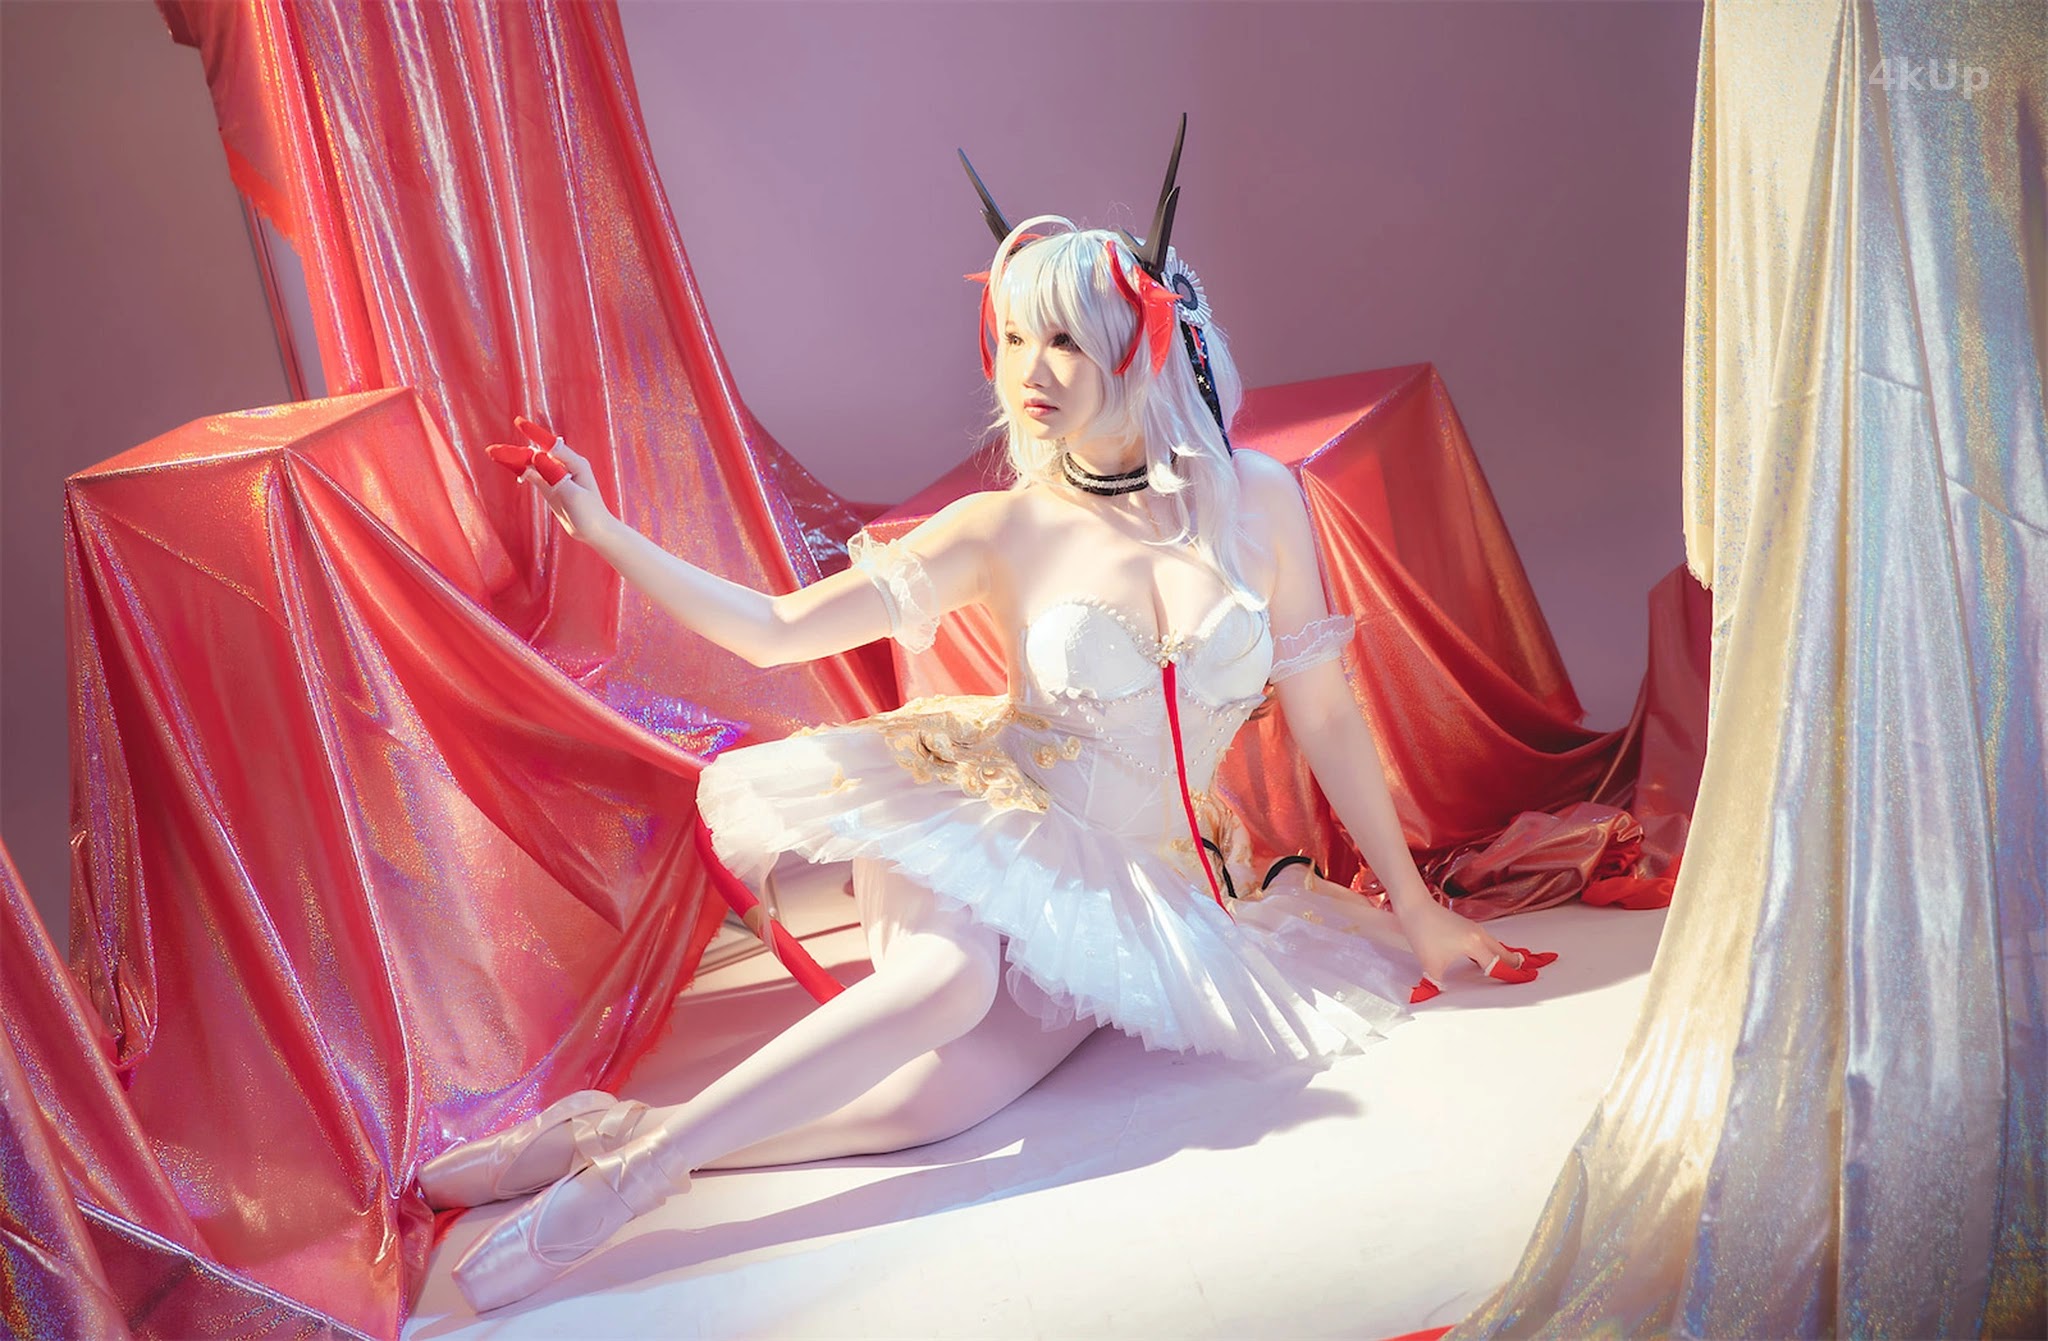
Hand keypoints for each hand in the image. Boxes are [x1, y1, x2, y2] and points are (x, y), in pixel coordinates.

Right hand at [485, 414, 614, 540]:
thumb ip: (554, 475)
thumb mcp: (573, 495)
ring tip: (494, 455)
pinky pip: (532, 475)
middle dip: (517, 451)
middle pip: (537, 454)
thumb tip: (536, 457)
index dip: (534, 433)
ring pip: (532, 464)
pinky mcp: (550, 487)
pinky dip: (520, 470)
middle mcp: (565, 466)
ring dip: (515, 459)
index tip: (518, 422)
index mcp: (575, 463)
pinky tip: (508, 466)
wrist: (595, 531)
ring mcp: (556, 476)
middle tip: (494, 449)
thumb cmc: (590, 513)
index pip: (551, 445)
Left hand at [1393, 894, 1555, 1002]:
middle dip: (1515, 964)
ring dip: (1503, 956)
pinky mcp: (1466, 926)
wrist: (1414, 907)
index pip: (1497, 965)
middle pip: (1503, 952)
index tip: (1527, 979)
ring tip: (1513, 966)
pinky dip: (1492, 950)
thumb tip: (1438, 992)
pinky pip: (1486, 941)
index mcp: (1475, 945)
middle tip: (1529, 972)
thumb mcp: (1430, 963)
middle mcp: (1479, 935)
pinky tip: (1486, 957)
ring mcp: (1473, 929)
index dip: (1511, 974)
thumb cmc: (1423, 933)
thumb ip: (1437, 982)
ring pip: (1495, 945)